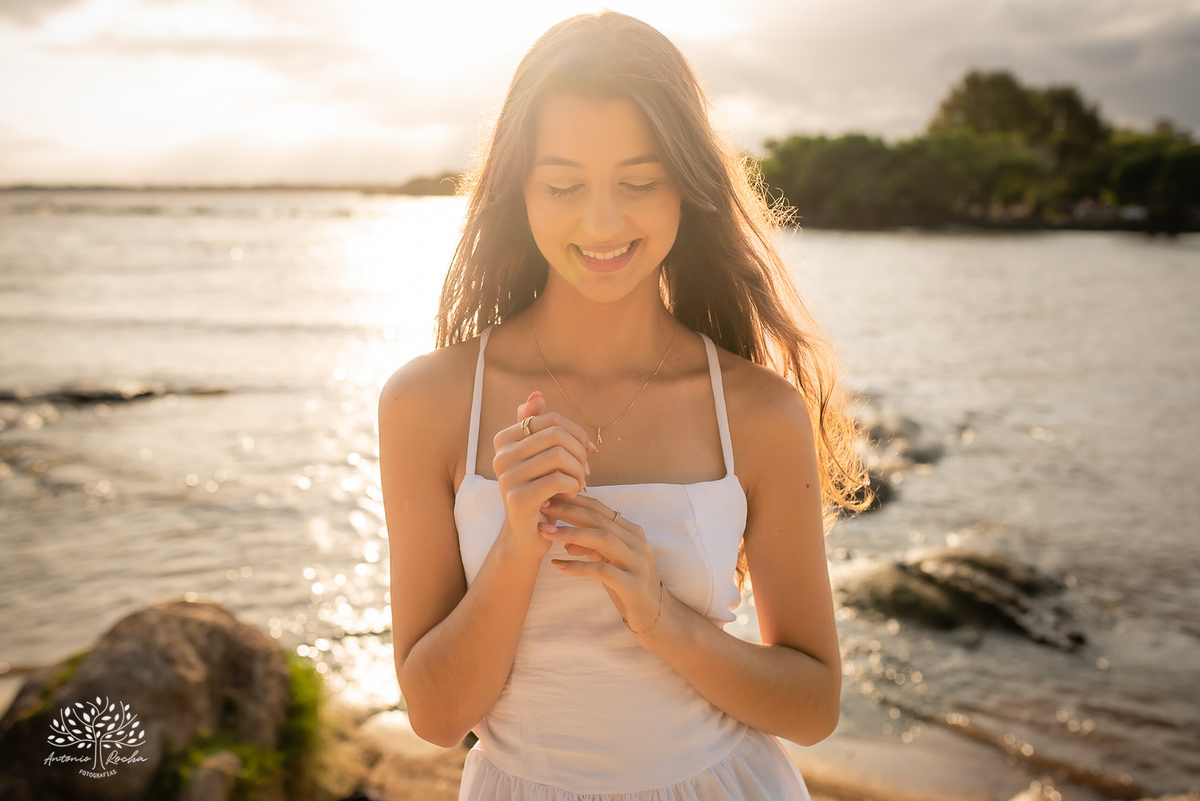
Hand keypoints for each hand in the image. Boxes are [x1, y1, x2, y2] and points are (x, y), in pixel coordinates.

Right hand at [493, 391, 594, 560]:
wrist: (526, 535)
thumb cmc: (537, 492)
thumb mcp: (537, 457)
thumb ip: (534, 425)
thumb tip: (536, 395)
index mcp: (503, 440)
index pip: (549, 418)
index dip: (575, 432)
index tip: (586, 451)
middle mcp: (500, 455)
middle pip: (556, 434)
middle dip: (579, 451)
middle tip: (586, 470)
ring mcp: (507, 477)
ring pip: (559, 456)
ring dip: (579, 470)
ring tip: (580, 483)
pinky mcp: (519, 498)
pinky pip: (559, 479)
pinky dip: (574, 486)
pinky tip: (573, 494)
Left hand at [540, 495, 665, 634]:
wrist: (658, 618)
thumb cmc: (630, 588)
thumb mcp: (611, 564)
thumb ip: (593, 550)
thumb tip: (566, 542)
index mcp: (632, 533)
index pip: (601, 509)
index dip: (575, 501)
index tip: (550, 498)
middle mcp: (638, 543)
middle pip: (600, 520)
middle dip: (569, 512)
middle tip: (544, 508)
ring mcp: (638, 563)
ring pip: (603, 539)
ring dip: (572, 534)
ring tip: (547, 533)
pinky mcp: (634, 585)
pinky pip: (602, 571)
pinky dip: (579, 566)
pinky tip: (558, 565)